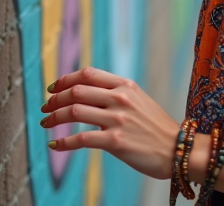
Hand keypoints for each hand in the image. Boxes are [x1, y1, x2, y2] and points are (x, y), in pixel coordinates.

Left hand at [41, 67, 178, 179]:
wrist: (178, 149)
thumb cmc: (156, 127)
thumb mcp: (139, 100)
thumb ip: (116, 93)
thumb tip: (87, 91)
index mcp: (125, 85)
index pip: (87, 74)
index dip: (65, 79)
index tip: (53, 88)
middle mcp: (120, 98)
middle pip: (76, 91)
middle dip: (55, 99)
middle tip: (46, 107)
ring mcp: (118, 120)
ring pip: (75, 111)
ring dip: (54, 117)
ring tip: (45, 123)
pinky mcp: (116, 142)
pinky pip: (81, 139)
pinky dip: (63, 142)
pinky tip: (55, 145)